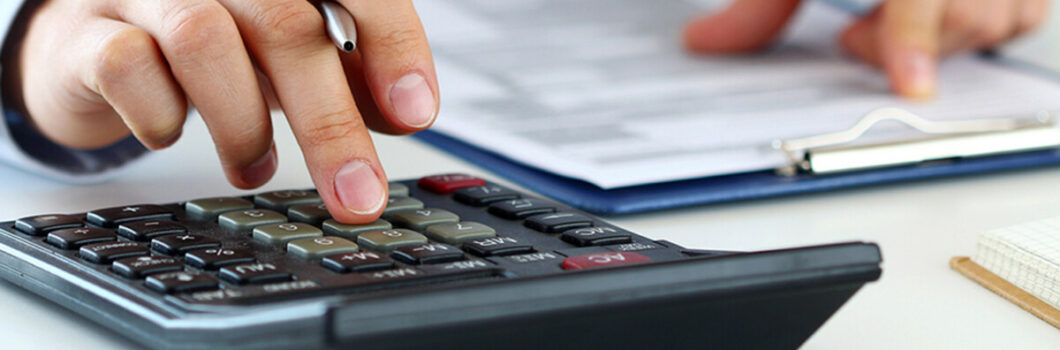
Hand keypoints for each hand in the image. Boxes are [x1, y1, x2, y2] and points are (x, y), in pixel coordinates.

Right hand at [11, 0, 439, 222]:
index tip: (414, 113)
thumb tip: (403, 113)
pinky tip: (171, 133)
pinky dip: (160, 117)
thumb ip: (348, 77)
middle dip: (331, 125)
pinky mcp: (88, 32)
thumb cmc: (210, 50)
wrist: (92, 43)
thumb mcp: (288, 61)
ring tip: (256, 168)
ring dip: (242, 127)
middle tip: (357, 193)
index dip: (393, 46)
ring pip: (204, 42)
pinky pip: (128, 67)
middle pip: (287, 29)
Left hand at [682, 0, 1048, 97]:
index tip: (911, 86)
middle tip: (860, 37)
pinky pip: (1023, 12)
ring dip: (945, 37)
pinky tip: (937, 12)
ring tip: (895, 19)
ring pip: (1001, 18)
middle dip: (909, 44)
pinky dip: (980, 23)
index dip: (914, 38)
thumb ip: (758, 6)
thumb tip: (704, 43)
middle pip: (967, 16)